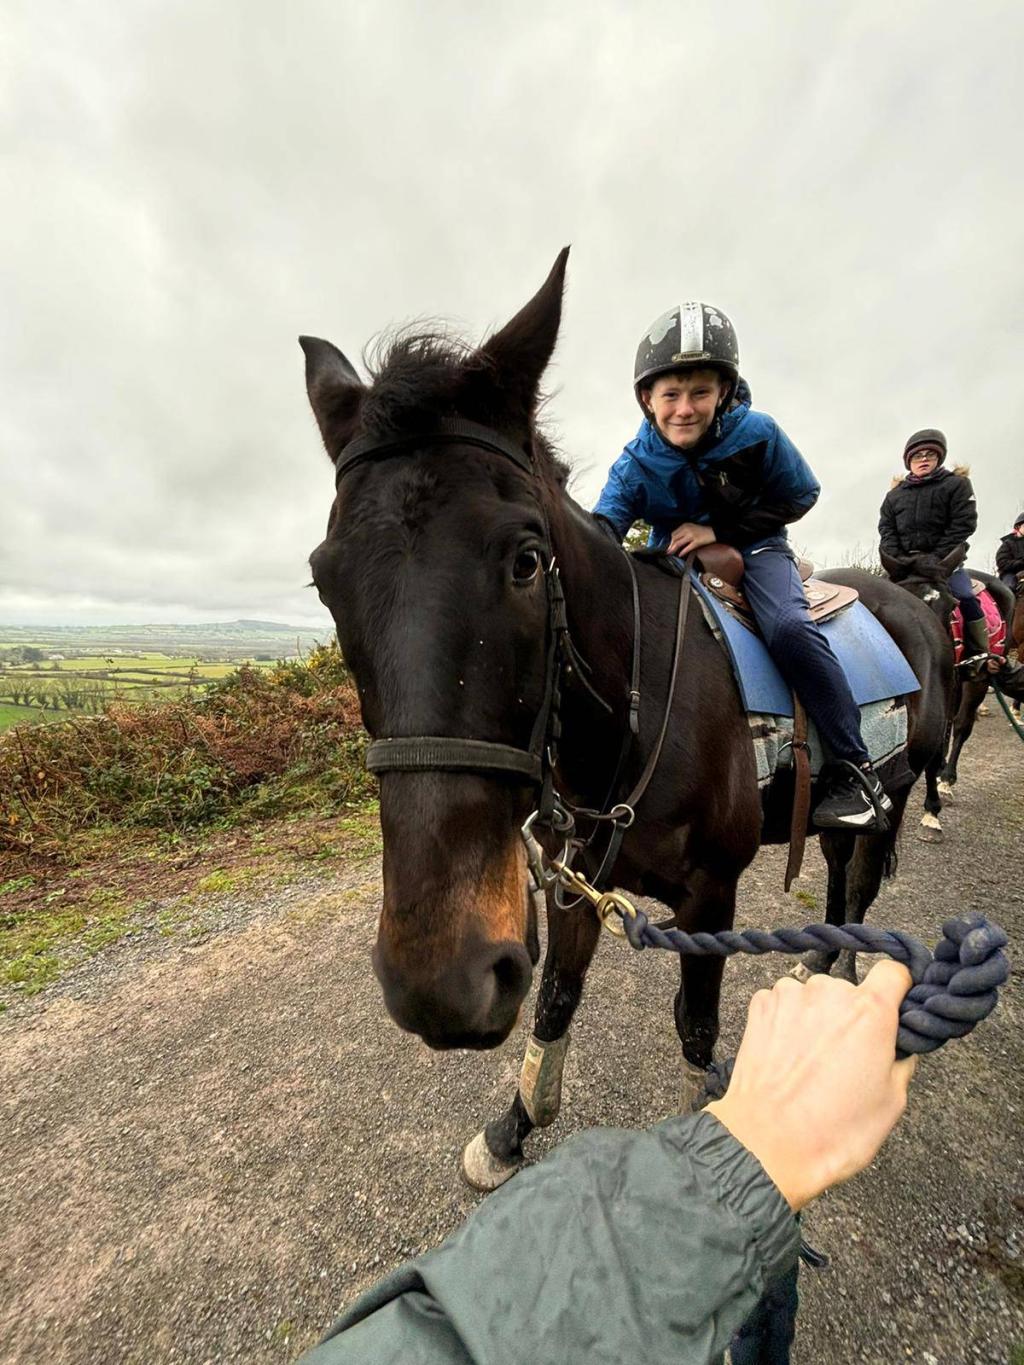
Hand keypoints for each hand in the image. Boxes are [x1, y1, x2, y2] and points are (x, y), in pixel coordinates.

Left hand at [667, 522, 715, 556]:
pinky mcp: (697, 541)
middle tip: (667, 551)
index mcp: (685, 526)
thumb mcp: (691, 528)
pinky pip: (687, 548)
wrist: (714, 532)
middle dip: (670, 545)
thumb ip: (683, 532)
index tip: (668, 545)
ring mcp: (692, 535)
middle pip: (674, 538)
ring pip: (679, 543)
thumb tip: (675, 541)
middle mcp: (687, 529)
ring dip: (673, 549)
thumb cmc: (702, 531)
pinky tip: (680, 555)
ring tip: (671, 553)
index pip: (674, 534)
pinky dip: (683, 552)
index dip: (670, 540)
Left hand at [706, 961, 916, 1210]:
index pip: (894, 971)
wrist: (768, 1144)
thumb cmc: (835, 1131)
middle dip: (852, 1015)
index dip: (898, 988)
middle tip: (847, 1056)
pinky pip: (783, 1002)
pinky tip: (787, 1055)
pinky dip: (787, 1020)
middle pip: (850, 989)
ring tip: (811, 1061)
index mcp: (870, 1011)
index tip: (895, 1005)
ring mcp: (790, 994)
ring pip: (814, 996)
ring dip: (817, 1017)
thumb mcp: (892, 1102)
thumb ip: (901, 1059)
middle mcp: (829, 991)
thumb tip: (900, 1044)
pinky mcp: (760, 1005)